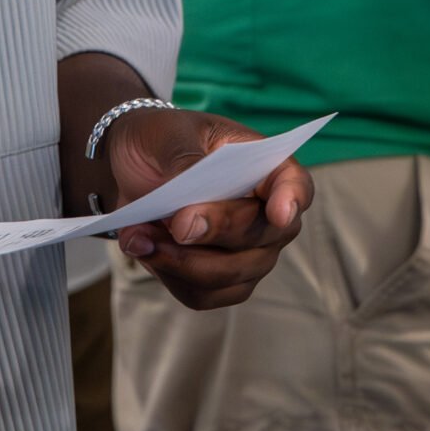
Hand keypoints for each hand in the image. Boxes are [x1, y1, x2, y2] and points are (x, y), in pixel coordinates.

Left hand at [104, 108, 311, 308]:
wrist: (133, 165)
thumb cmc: (162, 140)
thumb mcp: (169, 135)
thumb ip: (185, 165)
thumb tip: (189, 211)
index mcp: (265, 167)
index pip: (296, 187)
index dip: (292, 201)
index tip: (278, 212)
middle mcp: (267, 216)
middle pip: (263, 238)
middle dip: (216, 232)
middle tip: (176, 222)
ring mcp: (248, 254)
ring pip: (231, 276)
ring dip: (182, 262)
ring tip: (139, 236)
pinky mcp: (218, 281)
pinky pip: (202, 295)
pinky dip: (168, 275)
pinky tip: (141, 247)